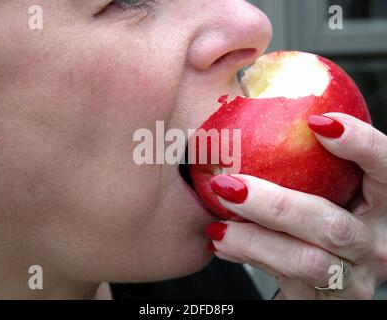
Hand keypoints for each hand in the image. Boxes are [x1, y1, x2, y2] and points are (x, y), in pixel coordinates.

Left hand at [205, 113, 386, 298]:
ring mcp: (355, 277)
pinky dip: (247, 257)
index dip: (360, 145)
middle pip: (330, 224)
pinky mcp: (327, 299)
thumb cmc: (332, 211)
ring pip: (302, 261)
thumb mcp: (338, 186)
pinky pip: (282, 280)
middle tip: (229, 185)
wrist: (342, 275)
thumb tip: (261, 102)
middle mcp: (379, 242)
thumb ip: (319, 159)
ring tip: (217, 226)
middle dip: (273, 205)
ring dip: (252, 240)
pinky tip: (224, 243)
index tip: (318, 124)